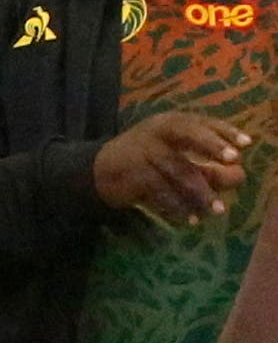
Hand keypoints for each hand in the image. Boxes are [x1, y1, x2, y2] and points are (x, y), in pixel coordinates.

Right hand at [94, 111, 252, 221]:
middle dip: (212, 146)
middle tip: (234, 160)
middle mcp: (158, 132)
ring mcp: (143, 152)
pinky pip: (160, 192)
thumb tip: (238, 176)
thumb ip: (205, 166)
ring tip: (217, 210)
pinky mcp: (132, 175)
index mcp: (171, 123)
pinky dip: (177, 207)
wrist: (97, 172)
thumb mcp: (175, 158)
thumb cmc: (145, 161)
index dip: (224, 132)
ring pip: (178, 171)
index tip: (246, 145)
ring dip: (200, 192)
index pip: (202, 123)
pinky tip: (191, 219)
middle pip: (189, 135)